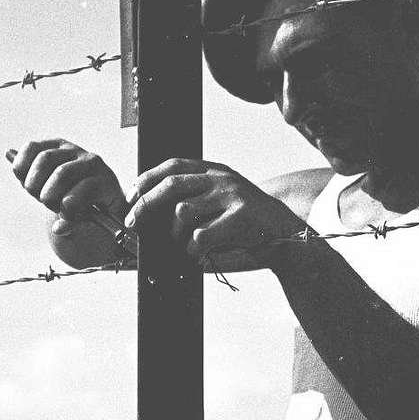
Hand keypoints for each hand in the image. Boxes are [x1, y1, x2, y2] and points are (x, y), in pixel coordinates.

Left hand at [7, 139, 125, 234]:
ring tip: (59, 210)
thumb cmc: (72, 200)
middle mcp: (75, 151)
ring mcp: (92, 164)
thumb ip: (29, 174)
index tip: (29, 190)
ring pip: (62, 173)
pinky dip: (70, 210)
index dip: (24, 170)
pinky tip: (70, 218)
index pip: (32, 148)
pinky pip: (83, 192)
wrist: (102, 220)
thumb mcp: (46, 189)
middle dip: (37, 186)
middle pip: (44, 159)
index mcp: (57, 148)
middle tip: (43, 201)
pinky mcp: (106, 181)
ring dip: (54, 198)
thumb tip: (8, 153)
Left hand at [124, 158, 303, 262]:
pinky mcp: (240, 218)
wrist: (287, 235)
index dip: (147, 179)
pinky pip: (200, 236)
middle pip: (171, 186)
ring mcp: (232, 197)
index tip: (131, 196)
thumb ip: (195, 197)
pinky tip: (202, 254)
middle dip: (145, 205)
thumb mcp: (222, 200)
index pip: (173, 165)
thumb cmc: (247, 224)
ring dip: (176, 235)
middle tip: (133, 223)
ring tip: (186, 245)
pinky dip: (194, 250)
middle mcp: (222, 179)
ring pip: (182, 213)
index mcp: (215, 171)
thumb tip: (150, 211)